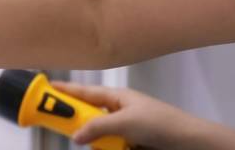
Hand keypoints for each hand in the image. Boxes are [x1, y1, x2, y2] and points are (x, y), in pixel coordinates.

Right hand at [53, 82, 202, 149]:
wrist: (189, 141)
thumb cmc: (160, 123)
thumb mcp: (125, 122)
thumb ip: (97, 127)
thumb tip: (75, 135)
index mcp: (117, 97)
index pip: (85, 92)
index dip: (65, 91)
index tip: (45, 90)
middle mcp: (118, 110)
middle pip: (89, 117)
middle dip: (80, 126)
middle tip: (66, 131)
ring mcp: (125, 128)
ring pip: (100, 136)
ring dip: (101, 143)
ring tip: (115, 145)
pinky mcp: (131, 143)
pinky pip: (112, 146)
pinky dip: (111, 148)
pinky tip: (122, 149)